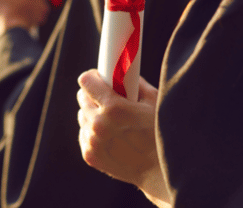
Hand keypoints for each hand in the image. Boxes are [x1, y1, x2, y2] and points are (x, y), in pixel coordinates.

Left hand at [77, 69, 170, 206]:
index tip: (99, 77)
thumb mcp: (154, 102)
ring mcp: (93, 142)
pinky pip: (83, 134)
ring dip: (92, 114)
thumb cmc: (160, 133)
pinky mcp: (90, 156)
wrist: (158, 171)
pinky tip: (108, 134)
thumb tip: (124, 72)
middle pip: (82, 98)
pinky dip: (92, 132)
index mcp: (114, 108)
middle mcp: (99, 125)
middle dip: (93, 95)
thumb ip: (136, 84)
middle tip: (107, 97)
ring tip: (110, 119)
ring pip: (82, 117)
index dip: (94, 77)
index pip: (86, 81)